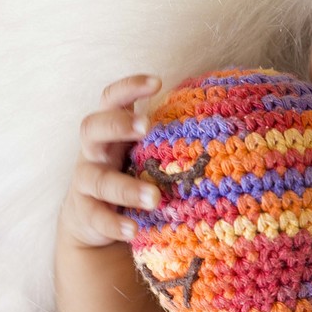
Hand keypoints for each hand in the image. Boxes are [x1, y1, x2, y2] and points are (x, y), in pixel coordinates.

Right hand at [59, 74, 162, 247]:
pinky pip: (96, 217)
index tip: (157, 81)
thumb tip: (226, 121)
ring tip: (154, 198)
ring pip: (97, 179)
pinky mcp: (85, 213)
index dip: (129, 88)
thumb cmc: (133, 173)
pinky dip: (114, 224)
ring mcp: (86, 182)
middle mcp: (94, 151)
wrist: (93, 219)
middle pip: (92, 128)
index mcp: (111, 130)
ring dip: (126, 187)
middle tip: (146, 126)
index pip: (112, 99)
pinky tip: (133, 230)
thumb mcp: (146, 152)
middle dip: (118, 124)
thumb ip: (169, 137)